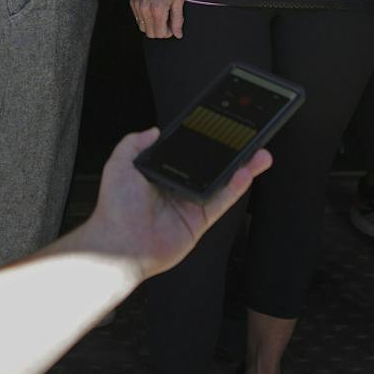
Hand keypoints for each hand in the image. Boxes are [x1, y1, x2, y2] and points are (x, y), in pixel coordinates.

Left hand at [78, 129, 272, 281]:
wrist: (121, 244)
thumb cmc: (115, 209)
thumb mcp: (119, 164)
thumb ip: (134, 143)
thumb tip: (152, 131)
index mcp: (158, 174)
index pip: (186, 153)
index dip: (202, 142)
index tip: (218, 129)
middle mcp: (176, 188)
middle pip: (208, 167)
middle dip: (228, 154)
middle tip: (244, 139)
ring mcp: (189, 204)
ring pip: (221, 183)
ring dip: (241, 168)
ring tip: (257, 153)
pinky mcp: (198, 220)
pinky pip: (221, 202)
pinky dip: (235, 188)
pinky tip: (246, 173)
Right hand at [131, 0, 184, 38]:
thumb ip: (177, 19)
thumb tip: (178, 34)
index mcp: (158, 10)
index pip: (160, 34)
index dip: (168, 32)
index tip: (172, 24)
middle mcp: (145, 9)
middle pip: (150, 34)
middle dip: (160, 30)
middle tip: (167, 20)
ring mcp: (137, 6)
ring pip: (142, 27)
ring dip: (152, 25)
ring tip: (160, 13)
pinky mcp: (133, 1)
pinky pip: (138, 18)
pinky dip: (145, 17)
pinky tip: (153, 7)